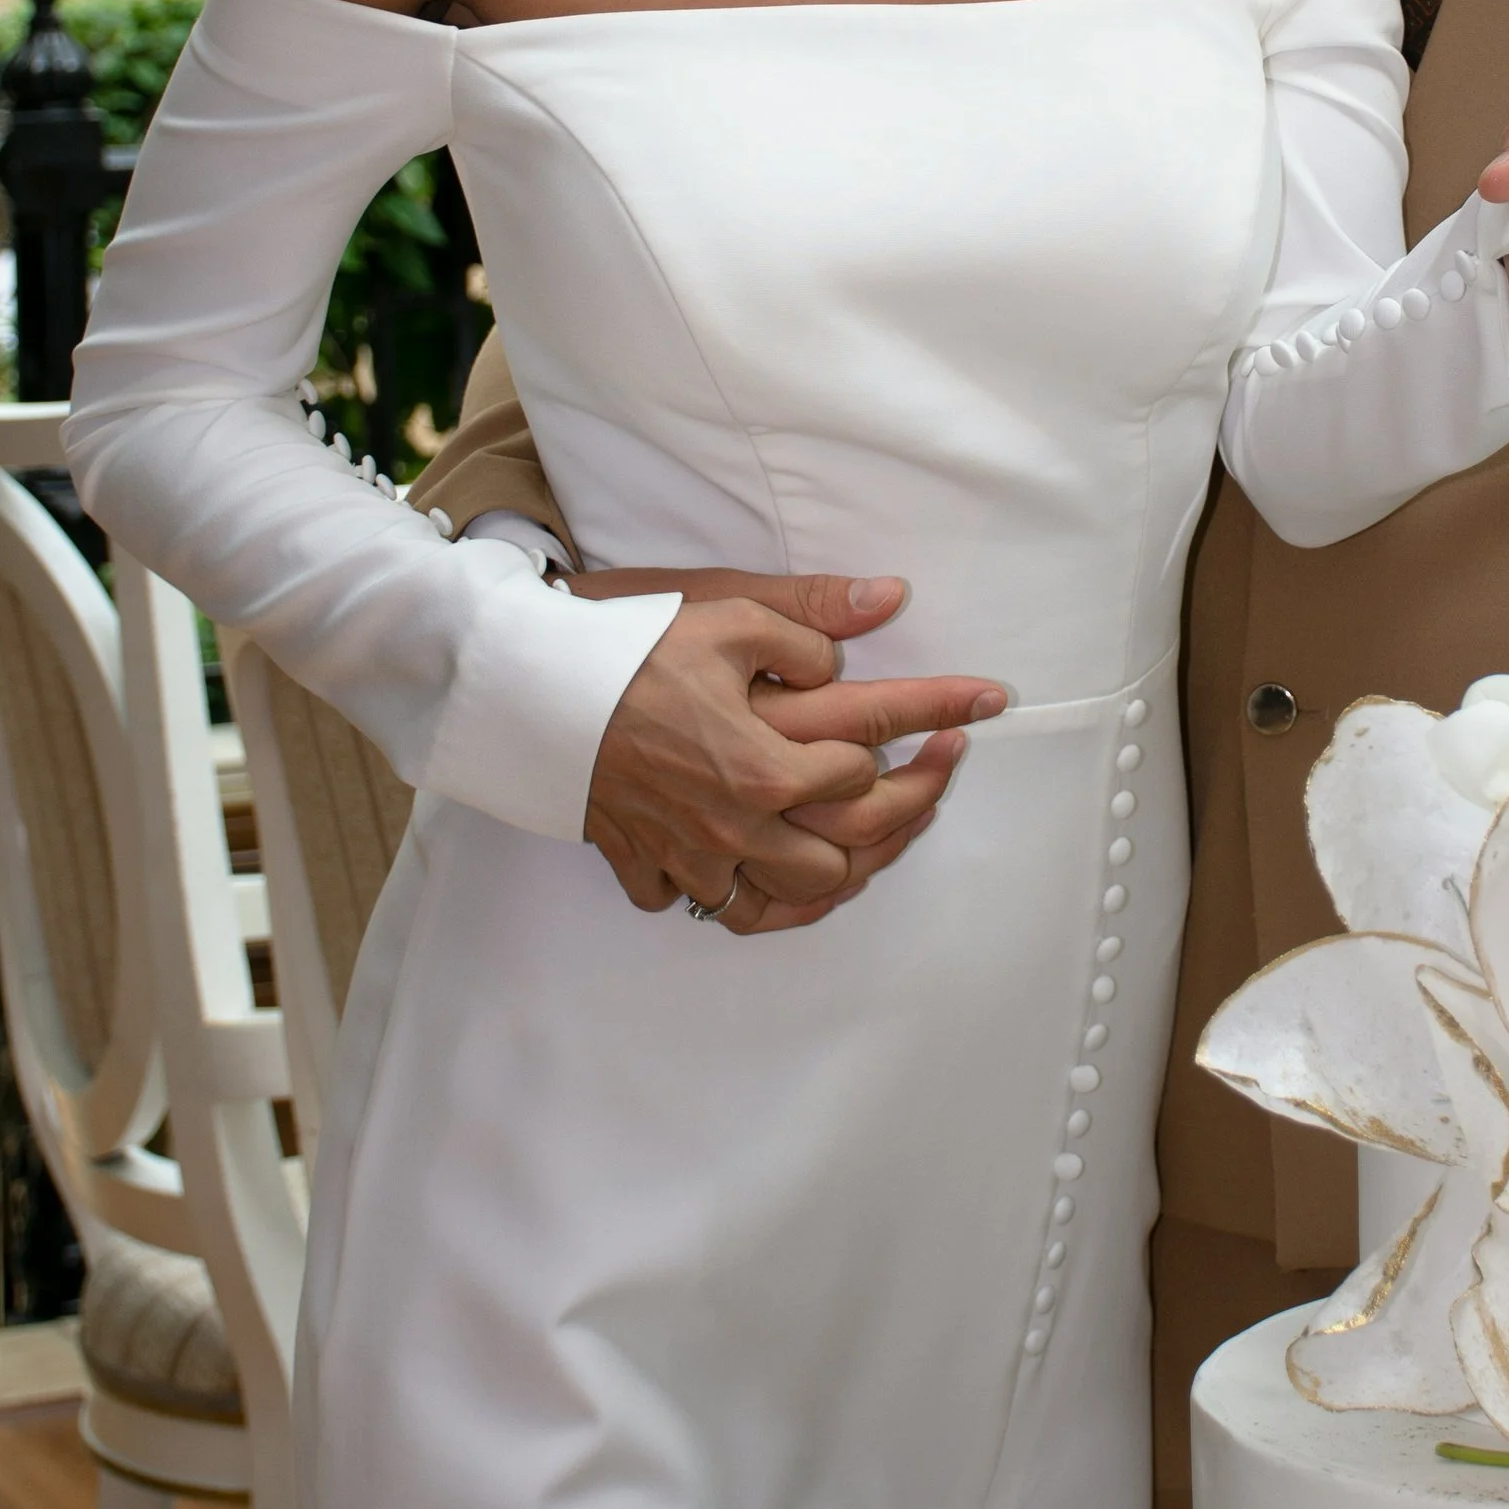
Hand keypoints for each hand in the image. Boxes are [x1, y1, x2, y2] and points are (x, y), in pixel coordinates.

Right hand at [569, 566, 1005, 921]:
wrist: (525, 692)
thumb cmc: (626, 646)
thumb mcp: (727, 611)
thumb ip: (813, 615)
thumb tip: (887, 601)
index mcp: (765, 765)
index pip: (869, 756)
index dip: (932, 720)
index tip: (983, 705)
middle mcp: (737, 826)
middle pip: (850, 847)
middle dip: (909, 810)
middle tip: (939, 774)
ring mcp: (692, 855)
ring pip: (792, 895)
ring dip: (842, 869)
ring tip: (871, 838)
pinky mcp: (648, 865)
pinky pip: (715, 907)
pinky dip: (754, 898)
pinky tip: (774, 872)